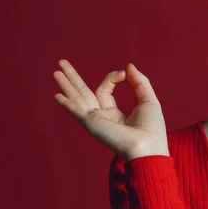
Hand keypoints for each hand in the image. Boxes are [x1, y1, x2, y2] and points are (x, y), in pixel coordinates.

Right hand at [53, 60, 169, 160]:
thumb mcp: (148, 100)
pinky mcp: (92, 124)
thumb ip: (139, 82)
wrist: (148, 146)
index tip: (123, 74)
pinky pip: (77, 111)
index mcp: (113, 114)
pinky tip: (57, 96)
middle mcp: (101, 117)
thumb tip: (129, 66)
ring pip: (77, 99)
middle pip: (83, 93)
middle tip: (62, 62)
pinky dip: (67, 104)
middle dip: (73, 78)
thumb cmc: (152, 128)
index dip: (112, 77)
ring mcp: (95, 121)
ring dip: (66, 85)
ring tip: (56, 71)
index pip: (104, 90)